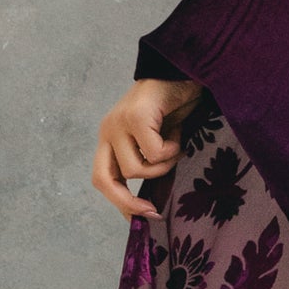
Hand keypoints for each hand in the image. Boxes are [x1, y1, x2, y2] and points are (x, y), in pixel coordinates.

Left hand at [92, 77, 204, 218]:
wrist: (186, 70)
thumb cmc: (175, 107)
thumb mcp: (158, 141)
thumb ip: (149, 163)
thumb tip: (151, 206)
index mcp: (110, 139)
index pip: (102, 179)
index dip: (120, 204)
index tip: (145, 218)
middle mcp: (108, 131)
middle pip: (104, 180)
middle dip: (128, 202)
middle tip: (153, 211)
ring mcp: (118, 123)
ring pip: (136, 170)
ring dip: (162, 166)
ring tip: (175, 146)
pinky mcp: (135, 116)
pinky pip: (153, 152)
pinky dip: (171, 150)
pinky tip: (177, 133)